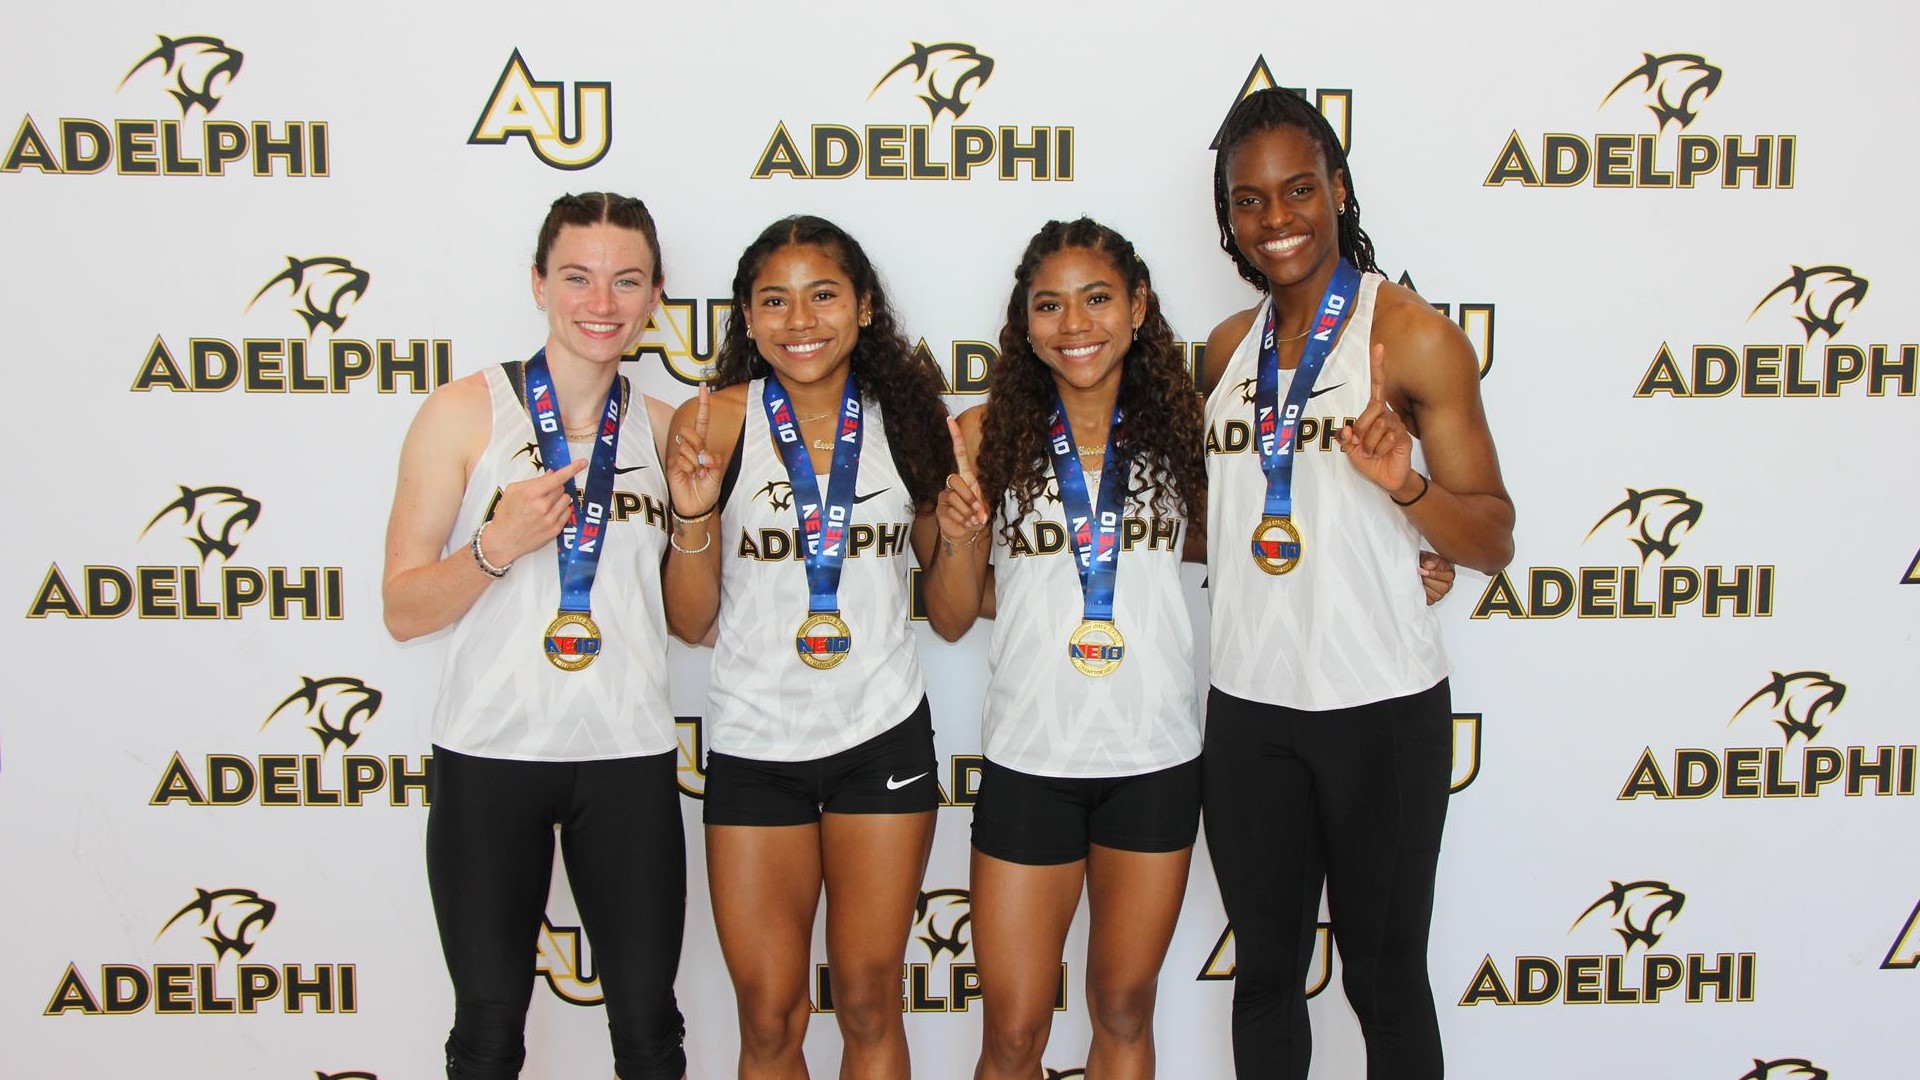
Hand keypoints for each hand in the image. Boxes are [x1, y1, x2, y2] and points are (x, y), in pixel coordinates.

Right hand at [484, 456, 589, 564]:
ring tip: (545, 506)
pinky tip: (548, 514)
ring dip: (559, 499)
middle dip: (555, 488)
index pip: (557, 478)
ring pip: (567, 499)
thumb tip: (552, 473)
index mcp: (531, 493)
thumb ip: (534, 481)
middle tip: (543, 495)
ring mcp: (550, 519)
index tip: (583, 462)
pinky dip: (561, 510)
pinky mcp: (555, 530)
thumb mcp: (513, 491)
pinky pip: (568, 513)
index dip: (572, 468)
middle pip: (562, 488)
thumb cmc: (506, 514)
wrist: (503, 540)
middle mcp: (542, 506)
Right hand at [667, 384, 721, 518]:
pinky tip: (689, 476)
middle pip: (691, 431)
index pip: (702, 422)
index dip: (703, 406)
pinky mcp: (673, 465)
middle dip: (697, 443)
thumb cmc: (707, 490)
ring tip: (696, 472)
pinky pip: (681, 459)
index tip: (703, 388)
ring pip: (686, 446)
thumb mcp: (717, 474)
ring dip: (694, 460)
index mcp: (703, 447)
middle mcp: (691, 448)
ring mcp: (680, 456)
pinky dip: (688, 468)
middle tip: (702, 461)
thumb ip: (714, 461)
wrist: (696, 506)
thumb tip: (704, 454)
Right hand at [935, 416, 986, 550]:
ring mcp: (944, 494)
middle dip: (970, 499)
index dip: (955, 437)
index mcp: (966, 476)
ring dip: (968, 512)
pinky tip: (965, 523)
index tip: (950, 420)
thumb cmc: (976, 515)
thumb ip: (982, 506)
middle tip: (979, 514)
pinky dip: (963, 520)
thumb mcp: (984, 507)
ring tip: (972, 520)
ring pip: (955, 498)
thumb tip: (980, 515)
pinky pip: (951, 510)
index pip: (958, 453)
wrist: (966, 532)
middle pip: (956, 480)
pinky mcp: (940, 506)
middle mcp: (952, 482)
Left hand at [1339, 343, 1413, 495]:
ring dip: (1369, 444)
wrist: (1387, 477)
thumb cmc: (1370, 460)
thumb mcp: (1351, 450)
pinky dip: (1379, 449)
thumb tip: (1345, 429)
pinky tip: (1384, 454)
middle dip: (1360, 430)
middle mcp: (1386, 414)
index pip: (1377, 386)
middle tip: (1361, 445)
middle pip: (1371, 411)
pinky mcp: (1403, 435)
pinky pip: (1387, 438)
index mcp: (1374, 412)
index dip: (1378, 367)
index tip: (1379, 347)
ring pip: (1378, 426)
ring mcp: (1396, 424)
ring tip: (1373, 452)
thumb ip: (1345, 439)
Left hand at [1419, 550, 1454, 605]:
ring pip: (1437, 596)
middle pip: (1443, 588)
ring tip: (1419, 581)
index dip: (1435, 574)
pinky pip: (1429, 601)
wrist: (1418, 568)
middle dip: (1429, 581)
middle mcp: (1447, 584)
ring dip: (1425, 588)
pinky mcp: (1432, 599)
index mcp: (1449, 573)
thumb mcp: (1428, 557)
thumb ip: (1429, 560)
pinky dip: (1422, 595)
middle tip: (1420, 575)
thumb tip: (1429, 566)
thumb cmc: (1425, 563)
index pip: (1449, 577)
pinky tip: (1419, 587)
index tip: (1424, 570)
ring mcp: (1440, 593)